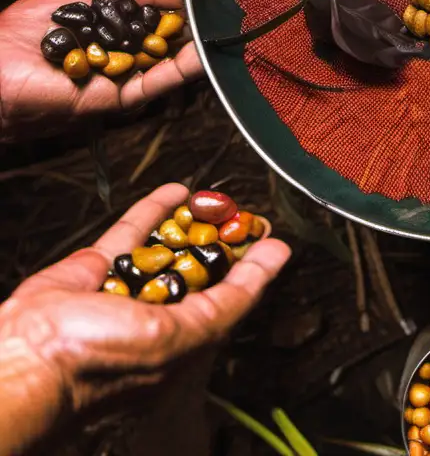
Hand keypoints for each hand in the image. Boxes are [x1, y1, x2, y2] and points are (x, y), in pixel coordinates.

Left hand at [0, 0, 201, 142]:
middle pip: (171, 42)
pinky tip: (201, 53)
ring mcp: (124, 77)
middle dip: (195, 30)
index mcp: (118, 29)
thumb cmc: (32, 23)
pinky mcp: (118, 98)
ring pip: (170, 65)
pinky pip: (156, 83)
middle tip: (221, 17)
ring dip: (196, 50)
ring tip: (220, 33)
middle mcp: (125, 54)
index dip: (185, 10)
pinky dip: (182, 69)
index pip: (162, 19)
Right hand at [0, 183, 289, 453]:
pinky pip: (133, 231)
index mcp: (182, 342)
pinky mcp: (97, 266)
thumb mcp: (184, 334)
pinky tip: (178, 190)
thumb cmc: (102, 362)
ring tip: (219, 199)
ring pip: (167, 246)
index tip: (272, 239)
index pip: (229, 298)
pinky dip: (155, 208)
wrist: (29, 358)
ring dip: (193, 221)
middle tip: (245, 212)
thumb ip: (232, 298)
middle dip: (223, 241)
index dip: (252, 268)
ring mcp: (126, 288)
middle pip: (200, 269)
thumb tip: (277, 257)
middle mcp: (156, 316)